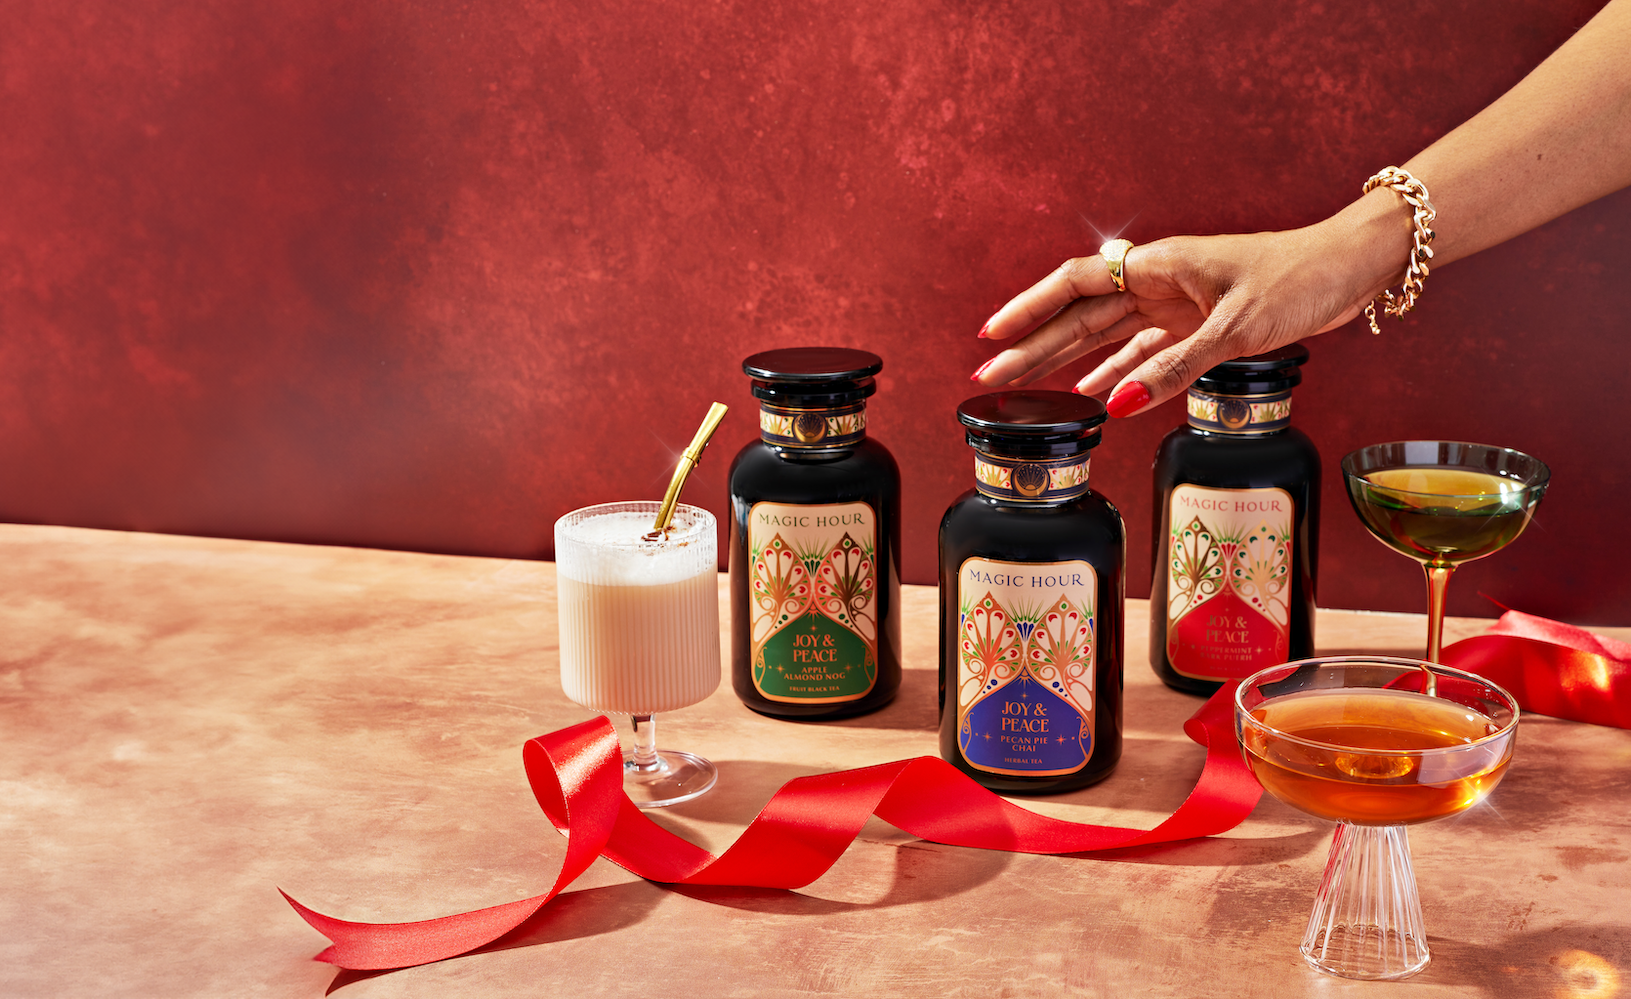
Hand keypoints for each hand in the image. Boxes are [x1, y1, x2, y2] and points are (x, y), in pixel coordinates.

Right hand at [971, 222, 1387, 415]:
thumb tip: (1116, 405)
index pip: (1075, 285)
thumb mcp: (1236, 328)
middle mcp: (1159, 283)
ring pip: (1107, 337)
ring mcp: (1178, 306)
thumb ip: (1175, 368)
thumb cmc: (1299, 277)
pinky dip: (1118, 374)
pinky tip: (1094, 395)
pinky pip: (1146, 354)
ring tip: (1024, 388)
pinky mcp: (1200, 327)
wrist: (1352, 268)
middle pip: (1079, 316)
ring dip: (1066, 362)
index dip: (1028, 309)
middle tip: (989, 377)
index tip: (991, 335)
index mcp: (1159, 265)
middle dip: (1033, 345)